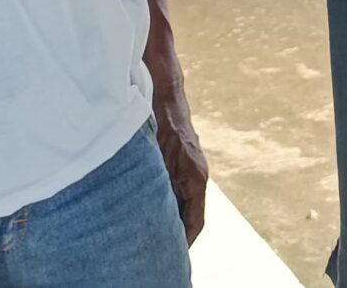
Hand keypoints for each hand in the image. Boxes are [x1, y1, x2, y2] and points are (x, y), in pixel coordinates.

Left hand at [150, 74, 208, 243]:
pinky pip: (178, 188)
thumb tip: (151, 212)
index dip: (185, 240)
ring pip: (183, 201)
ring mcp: (190, 166)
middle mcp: (196, 174)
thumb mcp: (155, 156)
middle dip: (177, 233)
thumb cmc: (159, 120)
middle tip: (159, 251)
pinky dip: (168, 202)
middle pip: (190, 214)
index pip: (196, 221)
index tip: (173, 255)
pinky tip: (149, 206)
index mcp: (195, 177)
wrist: (164, 91)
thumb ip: (157, 184)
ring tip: (151, 234)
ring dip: (171, 217)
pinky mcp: (181, 160)